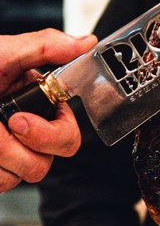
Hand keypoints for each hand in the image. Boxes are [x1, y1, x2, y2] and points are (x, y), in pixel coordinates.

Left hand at [0, 29, 97, 192]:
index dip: (50, 133)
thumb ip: (44, 48)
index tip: (17, 120)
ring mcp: (14, 154)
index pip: (68, 131)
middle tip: (1, 128)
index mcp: (37, 102)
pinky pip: (4, 183)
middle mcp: (30, 130)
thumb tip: (84, 43)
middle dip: (24, 147)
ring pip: (27, 173)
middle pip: (52, 158)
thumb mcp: (0, 54)